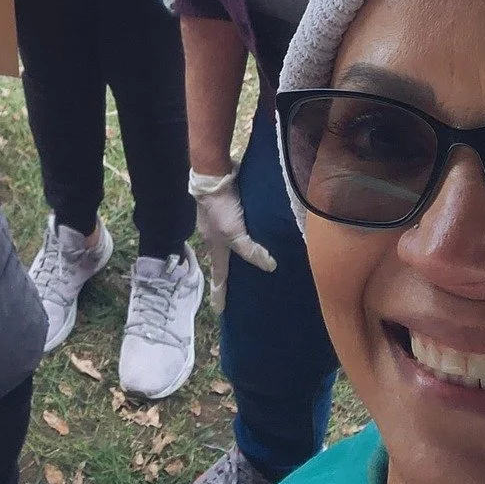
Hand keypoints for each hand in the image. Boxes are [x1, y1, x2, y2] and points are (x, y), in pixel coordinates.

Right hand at [189, 168, 276, 312]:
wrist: (214, 174)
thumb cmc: (220, 207)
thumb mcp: (235, 232)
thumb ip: (251, 250)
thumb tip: (270, 267)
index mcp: (215, 246)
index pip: (219, 275)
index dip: (220, 293)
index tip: (219, 310)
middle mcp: (216, 236)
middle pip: (223, 258)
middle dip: (228, 271)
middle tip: (237, 283)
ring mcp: (222, 220)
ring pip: (232, 240)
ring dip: (239, 248)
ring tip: (252, 256)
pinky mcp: (230, 206)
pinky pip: (239, 223)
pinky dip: (245, 229)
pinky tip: (256, 228)